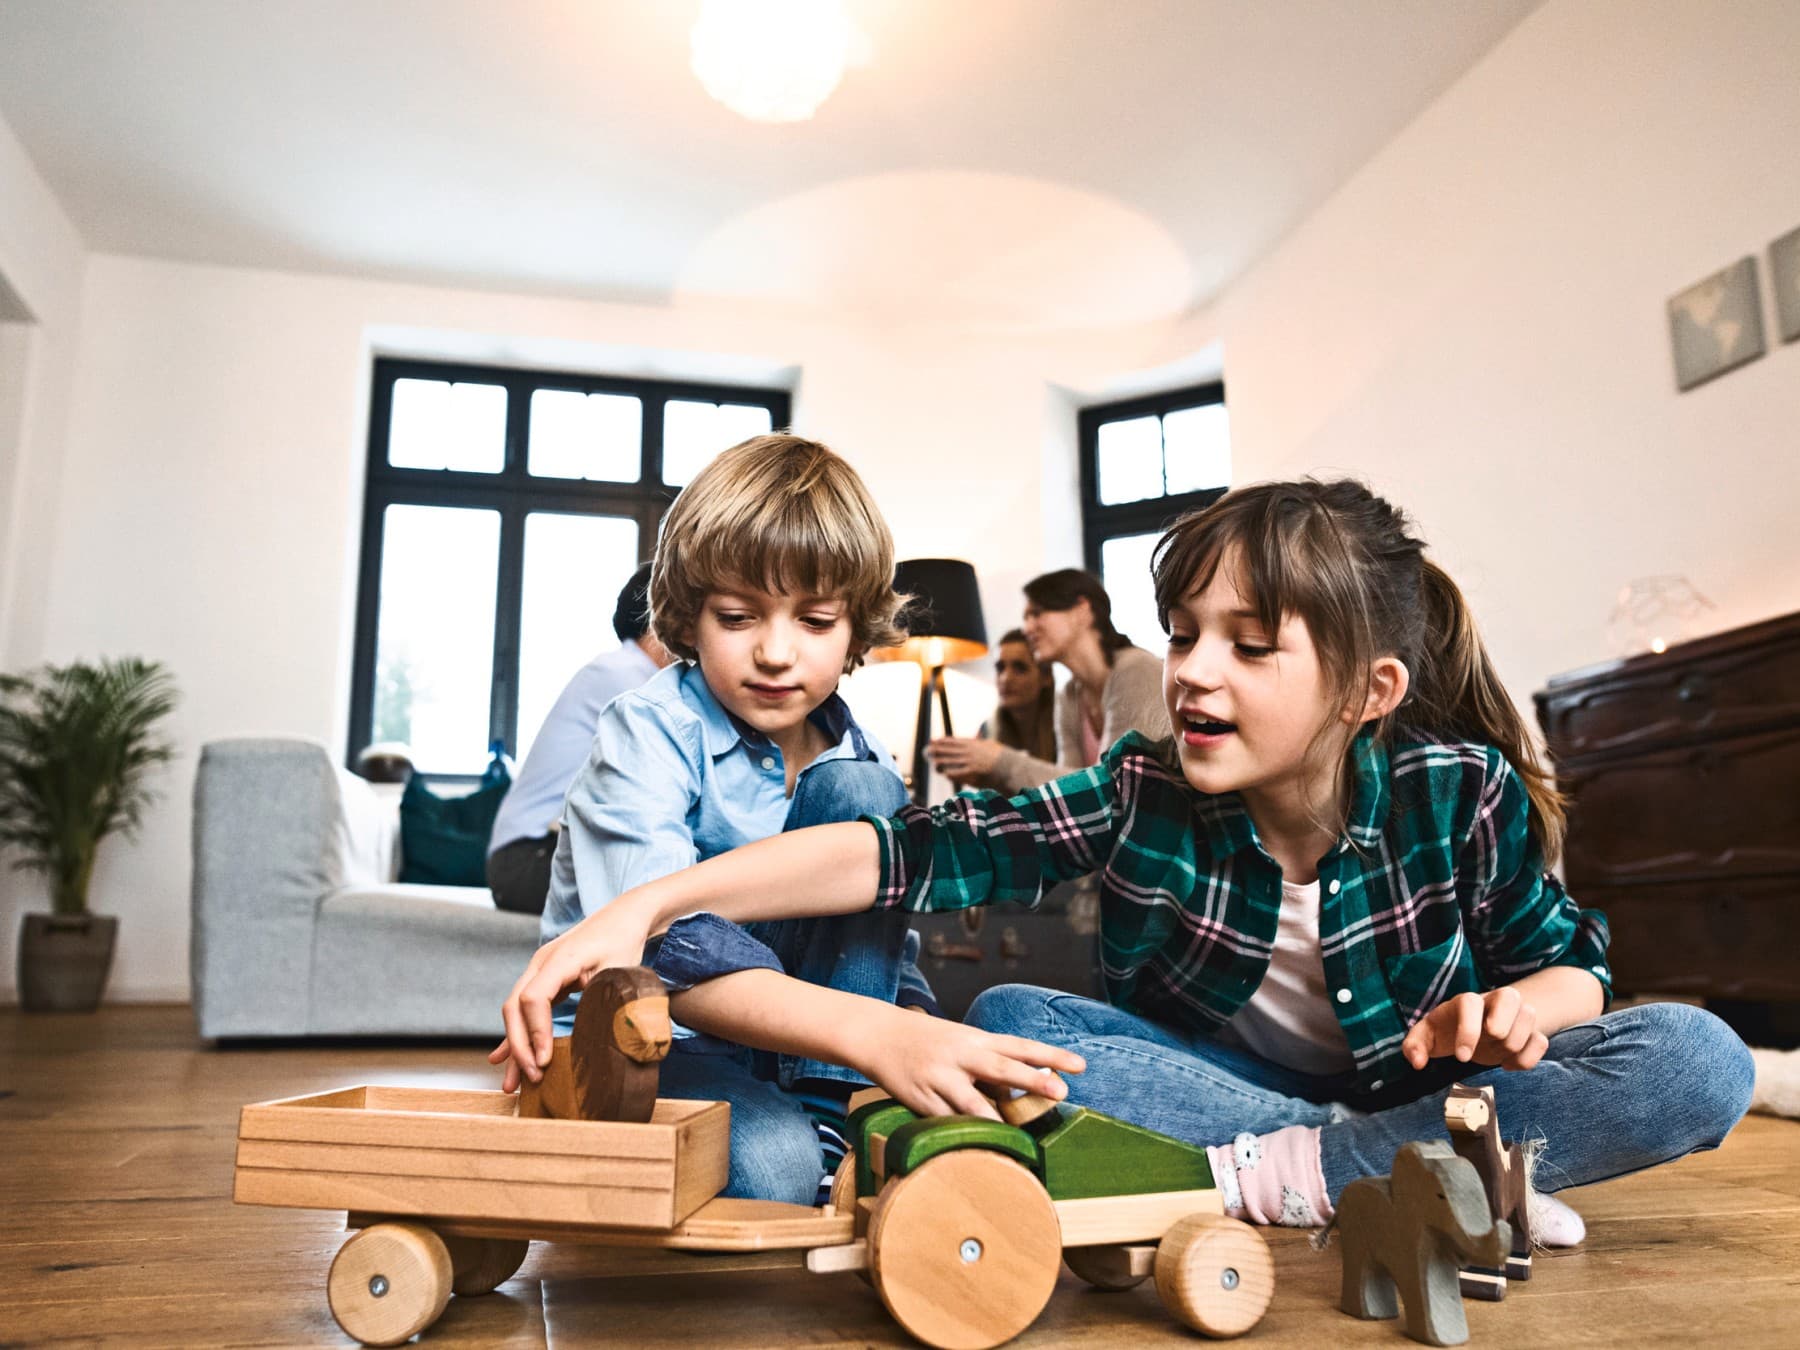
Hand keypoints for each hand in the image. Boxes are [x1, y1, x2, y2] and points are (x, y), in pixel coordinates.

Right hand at [488, 902, 654, 1090]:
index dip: (536, 1032)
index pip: (534, 998)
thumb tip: (602, 1043)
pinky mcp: (544, 979)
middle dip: (520, 1046)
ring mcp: (538, 970)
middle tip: (532, 1078)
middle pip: (515, 1007)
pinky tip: (502, 1059)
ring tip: (512, 1084)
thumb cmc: (624, 941)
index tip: (545, 1060)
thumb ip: (607, 1001)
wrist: (624, 915)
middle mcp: (541, 963)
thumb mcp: (621, 972)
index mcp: (560, 959)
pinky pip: (524, 1010)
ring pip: (515, 1012)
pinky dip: (517, 1035)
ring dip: (514, 1047)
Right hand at [857, 1010, 1084, 1118]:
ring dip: (996, 1122)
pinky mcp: (920, 1099)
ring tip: (1019, 1140)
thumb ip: (990, 1065)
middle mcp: (961, 1055)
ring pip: (973, 1103)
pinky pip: (946, 1122)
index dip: (1051, 1055)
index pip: (1020, 1046)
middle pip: (1003, 1068)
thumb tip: (1021, 1094)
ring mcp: (940, 1077)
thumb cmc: (930, 1041)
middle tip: (1061, 1091)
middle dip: (1033, 1080)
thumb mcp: (962, 1042)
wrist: (878, 1034)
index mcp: (976, 1039)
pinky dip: (963, 1135)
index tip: (1081, 1066)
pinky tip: (978, 1149)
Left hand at [927, 736, 1002, 786]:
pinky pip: (959, 773)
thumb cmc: (1001, 755)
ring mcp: (970, 762)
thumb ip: (981, 740)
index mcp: (973, 744)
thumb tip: (977, 735)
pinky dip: (951, 773)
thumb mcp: (991, 744)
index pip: (954, 741)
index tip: (934, 740)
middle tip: (927, 750)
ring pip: (951, 761)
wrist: (1009, 765)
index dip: (942, 741)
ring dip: (941, 761)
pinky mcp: (973, 772)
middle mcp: (969, 752)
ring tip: (932, 761)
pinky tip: (945, 773)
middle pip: (950, 750)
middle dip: (938, 750)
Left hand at [1401, 987, 1547, 1072]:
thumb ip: (1415, 1046)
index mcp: (1465, 1001)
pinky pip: (1541, 1041)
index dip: (1468, 1030)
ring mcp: (1517, 1014)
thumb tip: (1417, 1062)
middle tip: (1485, 1046)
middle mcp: (1494, 1000)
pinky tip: (1509, 1064)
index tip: (1462, 1057)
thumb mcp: (1428, 1037)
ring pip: (1530, 1016)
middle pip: (1510, 997)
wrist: (1476, 1031)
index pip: (1470, 1002)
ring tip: (1495, 1054)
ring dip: (1511, 1045)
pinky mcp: (1532, 1031)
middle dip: (1498, 1031)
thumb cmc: (1448, 1031)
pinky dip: (1527, 1059)